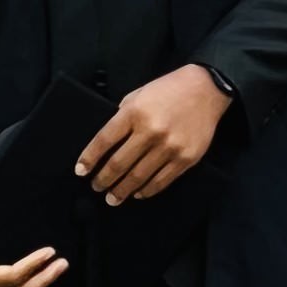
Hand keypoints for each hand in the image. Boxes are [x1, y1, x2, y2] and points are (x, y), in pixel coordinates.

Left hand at [77, 64, 227, 207]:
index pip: (104, 140)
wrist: (206, 89)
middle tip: (96, 187)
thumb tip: (110, 140)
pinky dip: (147, 191)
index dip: (89, 158)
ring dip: (122, 190)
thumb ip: (124, 114)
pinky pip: (162, 181)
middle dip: (104, 179)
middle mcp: (151, 130)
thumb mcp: (139, 94)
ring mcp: (169, 147)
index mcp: (135, 112)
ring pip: (139, 176)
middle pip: (119, 163)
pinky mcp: (186, 158)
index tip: (81, 171)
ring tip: (112, 198)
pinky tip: (138, 193)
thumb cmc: (169, 89)